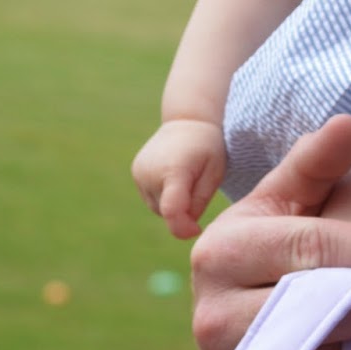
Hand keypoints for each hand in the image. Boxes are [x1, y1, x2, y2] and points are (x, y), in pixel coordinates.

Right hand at [132, 118, 225, 238]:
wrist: (188, 119)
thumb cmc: (208, 146)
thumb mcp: (214, 173)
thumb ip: (199, 202)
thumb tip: (183, 228)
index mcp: (174, 169)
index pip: (171, 211)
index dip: (184, 228)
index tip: (197, 229)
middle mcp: (151, 172)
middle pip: (167, 212)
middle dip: (183, 210)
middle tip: (198, 186)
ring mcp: (140, 172)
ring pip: (158, 208)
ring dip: (173, 203)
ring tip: (187, 178)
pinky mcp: (136, 172)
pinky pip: (152, 198)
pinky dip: (164, 194)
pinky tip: (174, 175)